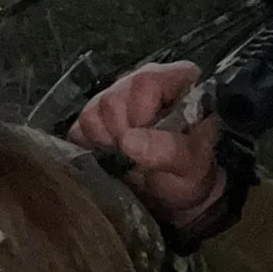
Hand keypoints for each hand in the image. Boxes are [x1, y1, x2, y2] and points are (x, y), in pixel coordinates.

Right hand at [69, 61, 226, 230]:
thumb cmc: (191, 173)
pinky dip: (90, 141)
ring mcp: (122, 93)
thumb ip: (167, 150)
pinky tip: (110, 150)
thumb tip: (128, 140)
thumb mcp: (189, 165)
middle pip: (113, 97)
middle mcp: (147, 79)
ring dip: (105, 138)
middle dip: (120, 132)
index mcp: (179, 80)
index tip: (145, 141)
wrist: (175, 192)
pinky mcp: (100, 111)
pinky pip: (81, 122)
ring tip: (126, 152)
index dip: (139, 114)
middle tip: (136, 152)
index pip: (146, 81)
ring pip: (94, 108)